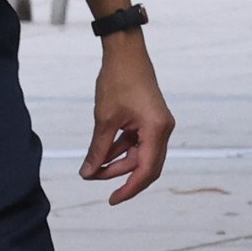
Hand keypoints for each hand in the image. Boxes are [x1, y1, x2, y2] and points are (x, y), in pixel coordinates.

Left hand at [81, 32, 172, 202]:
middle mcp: (163, 129)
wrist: (125, 50)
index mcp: (157, 129)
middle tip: (95, 180)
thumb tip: (88, 173)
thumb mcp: (104, 119)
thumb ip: (98, 149)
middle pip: (146, 165)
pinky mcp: (150, 118)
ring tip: (93, 167)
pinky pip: (137, 142)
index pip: (146, 170)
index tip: (112, 200)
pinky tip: (102, 153)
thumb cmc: (118, 80)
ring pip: (140, 154)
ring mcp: (157, 123)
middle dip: (121, 176)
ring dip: (118, 162)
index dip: (129, 188)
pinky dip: (121, 149)